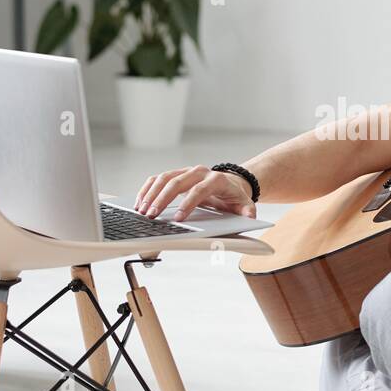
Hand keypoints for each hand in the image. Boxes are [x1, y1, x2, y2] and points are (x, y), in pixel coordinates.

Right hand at [134, 164, 256, 220]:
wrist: (230, 183)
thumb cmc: (234, 197)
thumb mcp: (244, 205)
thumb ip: (248, 212)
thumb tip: (250, 217)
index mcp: (216, 179)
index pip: (199, 190)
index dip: (188, 204)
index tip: (178, 219)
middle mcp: (200, 172)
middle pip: (177, 182)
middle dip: (163, 200)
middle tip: (152, 216)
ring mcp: (186, 171)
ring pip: (164, 178)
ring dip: (151, 194)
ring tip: (142, 211)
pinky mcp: (176, 174)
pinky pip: (158, 178)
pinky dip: (147, 189)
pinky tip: (140, 202)